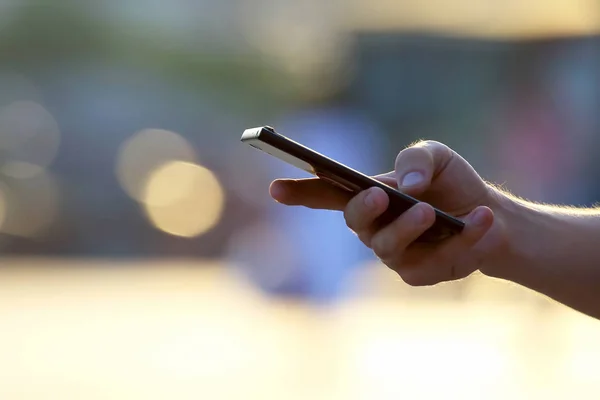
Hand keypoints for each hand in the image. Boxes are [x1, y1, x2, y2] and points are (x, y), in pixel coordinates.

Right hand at [269, 140, 508, 285]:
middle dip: (364, 210)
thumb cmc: (452, 183)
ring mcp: (394, 255)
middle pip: (355, 222)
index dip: (299, 193)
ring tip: (437, 211)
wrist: (491, 216)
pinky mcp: (421, 274)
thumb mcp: (438, 156)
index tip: (275, 190)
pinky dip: (464, 240)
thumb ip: (417, 158)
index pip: (326, 194)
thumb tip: (406, 186)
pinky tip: (484, 222)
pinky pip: (435, 263)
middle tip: (381, 195)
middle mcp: (373, 228)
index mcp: (368, 195)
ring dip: (412, 228)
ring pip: (390, 248)